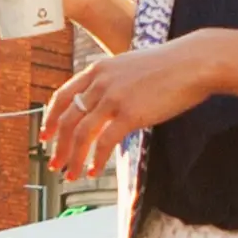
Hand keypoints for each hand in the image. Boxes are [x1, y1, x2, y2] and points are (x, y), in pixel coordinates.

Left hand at [35, 36, 214, 177]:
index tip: (45, 136)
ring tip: (72, 174)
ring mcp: (113, 98)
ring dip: (74, 158)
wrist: (192, 62)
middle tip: (54, 164)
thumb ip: (112, 81)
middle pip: (68, 119)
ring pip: (81, 133)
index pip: (63, 96)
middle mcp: (100, 82)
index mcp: (97, 70)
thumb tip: (103, 104)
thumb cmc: (168, 66)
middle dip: (58, 146)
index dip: (51, 119)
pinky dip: (97, 160)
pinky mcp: (129, 113)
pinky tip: (95, 171)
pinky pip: (105, 142)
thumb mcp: (129, 66)